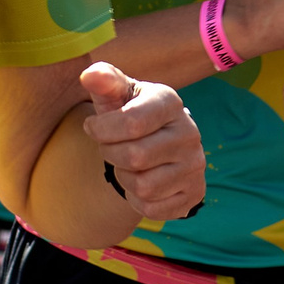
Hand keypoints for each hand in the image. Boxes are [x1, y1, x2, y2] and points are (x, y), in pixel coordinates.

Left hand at [79, 63, 203, 220]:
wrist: (157, 142)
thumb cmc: (131, 113)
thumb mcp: (118, 94)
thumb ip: (104, 81)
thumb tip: (89, 74)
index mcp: (170, 102)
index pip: (131, 122)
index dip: (101, 129)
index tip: (92, 126)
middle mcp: (189, 133)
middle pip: (135, 157)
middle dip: (111, 154)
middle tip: (110, 147)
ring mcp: (195, 165)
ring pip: (143, 186)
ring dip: (124, 178)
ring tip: (127, 163)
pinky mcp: (194, 193)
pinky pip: (152, 208)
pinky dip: (137, 199)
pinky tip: (141, 182)